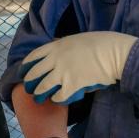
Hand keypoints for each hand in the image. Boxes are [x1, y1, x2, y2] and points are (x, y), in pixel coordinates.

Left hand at [21, 32, 137, 104]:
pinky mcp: (72, 85)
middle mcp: (56, 59)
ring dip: (39, 94)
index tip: (24, 71)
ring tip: (38, 98)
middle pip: (34, 73)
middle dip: (29, 82)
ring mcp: (63, 72)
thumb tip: (57, 49)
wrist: (115, 53)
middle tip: (29, 88)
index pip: (34, 56)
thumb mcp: (77, 38)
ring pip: (43, 87)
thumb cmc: (101, 43)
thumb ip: (64, 45)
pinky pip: (58, 96)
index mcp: (56, 46)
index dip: (26, 65)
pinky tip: (58, 99)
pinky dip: (57, 99)